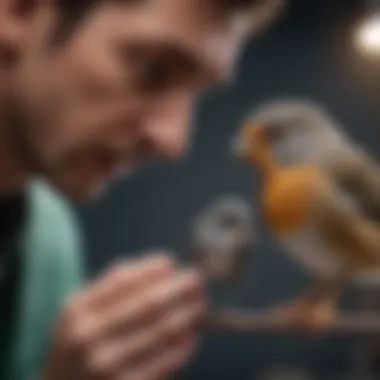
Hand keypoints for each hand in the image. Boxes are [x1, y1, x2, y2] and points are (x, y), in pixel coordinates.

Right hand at [42, 253, 204, 379]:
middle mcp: (88, 337)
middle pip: (147, 305)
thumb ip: (117, 282)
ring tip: (200, 305)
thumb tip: (164, 265)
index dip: (151, 270)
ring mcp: (106, 366)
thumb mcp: (82, 307)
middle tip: (197, 280)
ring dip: (186, 315)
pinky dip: (181, 347)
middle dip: (178, 290)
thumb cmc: (80, 339)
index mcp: (78, 310)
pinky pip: (163, 363)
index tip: (171, 263)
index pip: (122, 281)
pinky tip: (191, 335)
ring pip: (160, 333)